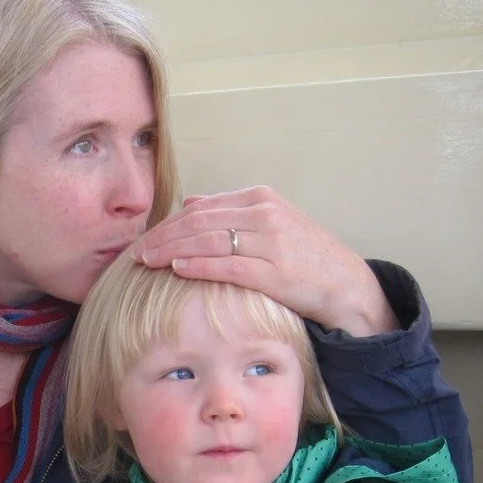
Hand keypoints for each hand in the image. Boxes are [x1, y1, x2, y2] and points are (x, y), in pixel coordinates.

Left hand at [135, 188, 398, 336]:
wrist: (346, 285)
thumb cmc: (303, 258)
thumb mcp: (270, 223)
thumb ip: (230, 212)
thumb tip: (190, 202)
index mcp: (259, 198)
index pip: (200, 207)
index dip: (167, 224)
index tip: (144, 239)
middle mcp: (264, 213)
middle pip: (199, 221)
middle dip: (162, 236)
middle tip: (135, 252)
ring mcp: (271, 240)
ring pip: (208, 240)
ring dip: (171, 249)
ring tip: (146, 261)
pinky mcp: (276, 270)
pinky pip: (228, 265)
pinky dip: (198, 265)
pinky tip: (176, 268)